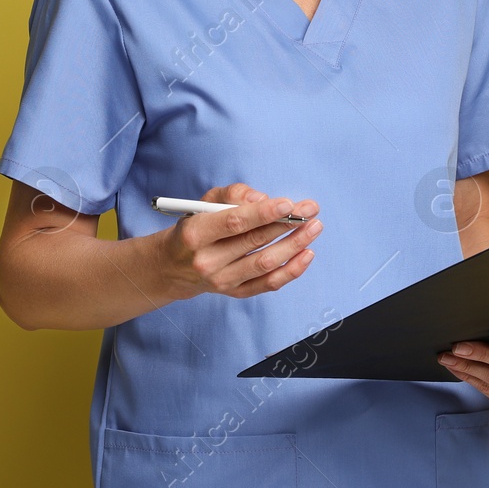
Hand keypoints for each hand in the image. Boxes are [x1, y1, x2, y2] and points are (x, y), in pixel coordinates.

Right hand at [157, 182, 321, 299]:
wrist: (173, 266)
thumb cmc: (194, 226)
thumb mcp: (203, 202)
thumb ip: (232, 195)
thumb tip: (263, 199)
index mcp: (195, 233)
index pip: (234, 222)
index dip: (263, 213)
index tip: (289, 204)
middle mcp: (207, 260)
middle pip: (254, 242)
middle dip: (287, 224)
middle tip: (311, 209)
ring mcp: (221, 280)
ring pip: (265, 264)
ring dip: (294, 245)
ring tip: (314, 228)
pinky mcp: (234, 293)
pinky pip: (268, 284)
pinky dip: (291, 271)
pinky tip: (307, 254)